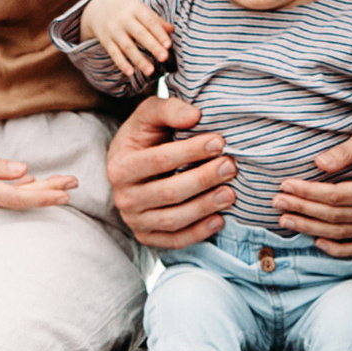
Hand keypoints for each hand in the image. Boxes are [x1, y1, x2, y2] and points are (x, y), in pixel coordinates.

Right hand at [0, 136, 78, 220]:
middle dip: (46, 194)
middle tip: (72, 183)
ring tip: (56, 185)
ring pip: (3, 209)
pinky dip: (9, 200)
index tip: (66, 192)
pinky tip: (23, 190)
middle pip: (14, 205)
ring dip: (30, 197)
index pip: (14, 197)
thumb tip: (20, 170)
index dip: (43, 196)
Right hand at [81, 0, 173, 84]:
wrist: (96, 6)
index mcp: (135, 8)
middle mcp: (123, 19)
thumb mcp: (139, 7)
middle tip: (164, 58)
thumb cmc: (125, 8)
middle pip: (139, 34)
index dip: (159, 33)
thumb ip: (155, 19)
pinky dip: (121, 63)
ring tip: (150, 71)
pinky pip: (113, 53)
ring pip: (127, 46)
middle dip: (152, 46)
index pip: (149, 21)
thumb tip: (172, 30)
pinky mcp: (105, 40)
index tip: (169, 45)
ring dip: (139, 60)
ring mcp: (113, 30)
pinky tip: (130, 73)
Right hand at [106, 93, 235, 247]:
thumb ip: (170, 109)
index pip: (159, 160)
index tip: (219, 142)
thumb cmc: (145, 137)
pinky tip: (220, 220)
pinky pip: (174, 241)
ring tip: (231, 193)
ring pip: (173, 220)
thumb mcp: (150, 115)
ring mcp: (134, 221)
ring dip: (205, 207)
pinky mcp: (147, 238)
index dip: (191, 151)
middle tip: (230, 166)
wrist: (132, 165)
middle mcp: (123, 198)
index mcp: (120, 166)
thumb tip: (195, 115)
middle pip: (169, 192)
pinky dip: (198, 233)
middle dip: (203, 179)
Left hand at [274, 121, 351, 251]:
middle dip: (302, 210)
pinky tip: (317, 242)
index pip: (334, 196)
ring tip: (285, 220)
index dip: (307, 192)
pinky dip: (338, 249)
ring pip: (341, 232)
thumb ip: (345, 150)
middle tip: (276, 202)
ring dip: (310, 228)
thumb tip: (318, 164)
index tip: (285, 185)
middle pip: (333, 216)